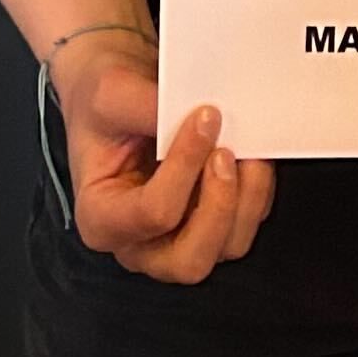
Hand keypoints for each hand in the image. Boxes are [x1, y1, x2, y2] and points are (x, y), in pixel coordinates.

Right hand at [56, 31, 276, 279]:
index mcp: (101, 219)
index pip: (153, 213)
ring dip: (246, 198)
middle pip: (190, 262)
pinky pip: (246, 224)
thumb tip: (202, 121)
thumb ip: (147, 107)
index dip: (185, 166)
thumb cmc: (105, 107)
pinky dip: (256, 190)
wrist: (117, 101)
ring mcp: (177, 240)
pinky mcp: (210, 225)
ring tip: (246, 149)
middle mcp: (139, 244)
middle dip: (219, 207)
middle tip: (226, 153)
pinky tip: (249, 153)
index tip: (204, 119)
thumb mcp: (111, 94)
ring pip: (227, 247)